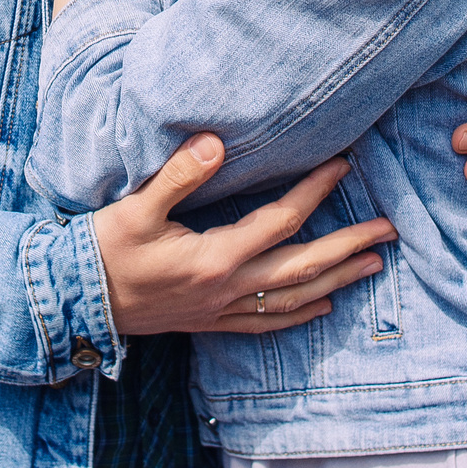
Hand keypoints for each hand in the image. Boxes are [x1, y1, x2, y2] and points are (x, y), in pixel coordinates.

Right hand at [95, 134, 396, 337]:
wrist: (78, 301)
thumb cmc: (104, 250)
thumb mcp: (135, 208)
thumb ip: (178, 176)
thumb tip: (217, 143)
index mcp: (214, 257)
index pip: (280, 220)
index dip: (315, 190)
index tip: (343, 165)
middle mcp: (227, 288)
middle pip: (303, 267)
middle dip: (349, 246)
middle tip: (388, 229)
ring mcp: (221, 310)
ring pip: (293, 299)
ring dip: (337, 280)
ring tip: (373, 265)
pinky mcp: (210, 321)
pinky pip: (267, 324)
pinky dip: (300, 314)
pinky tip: (323, 305)